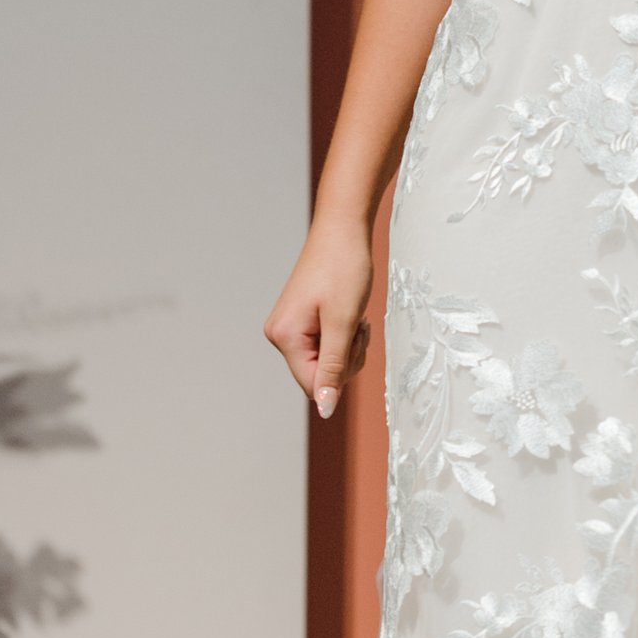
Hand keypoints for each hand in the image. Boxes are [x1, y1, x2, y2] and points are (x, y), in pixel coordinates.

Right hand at [264, 216, 374, 418]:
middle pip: (320, 375)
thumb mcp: (344, 323)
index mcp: (284, 337)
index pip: (313, 385)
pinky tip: (349, 313)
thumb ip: (333, 367)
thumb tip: (325, 409)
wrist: (344, 229)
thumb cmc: (345, 268)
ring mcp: (289, 327)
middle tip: (357, 325)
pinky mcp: (300, 320)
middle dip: (347, 357)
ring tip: (354, 316)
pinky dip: (343, 335)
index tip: (355, 340)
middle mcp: (279, 335)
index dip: (341, 374)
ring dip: (348, 345)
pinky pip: (325, 345)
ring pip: (326, 361)